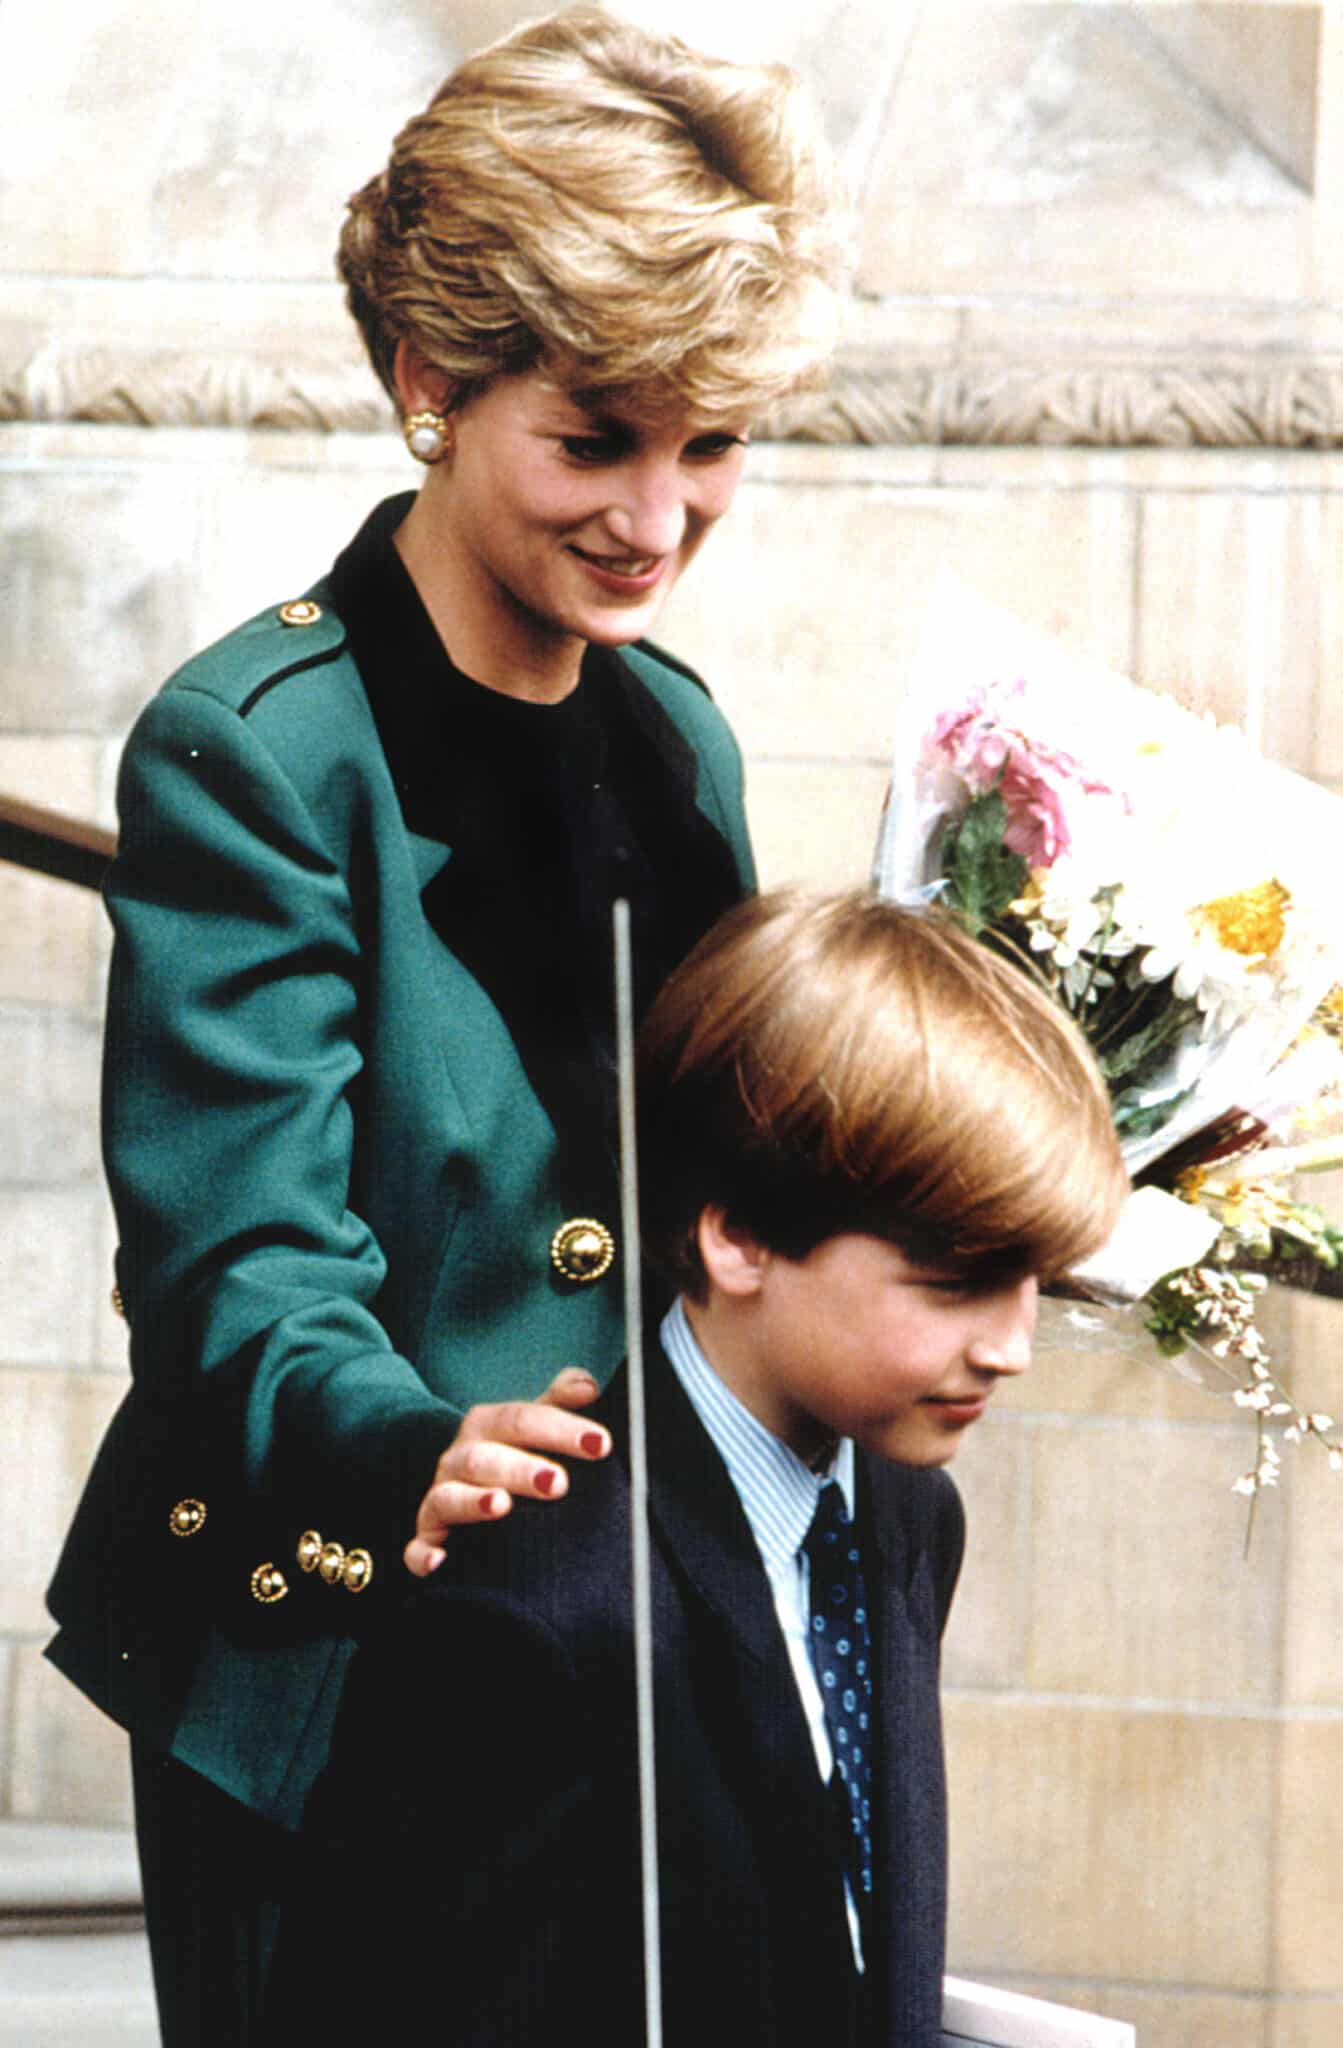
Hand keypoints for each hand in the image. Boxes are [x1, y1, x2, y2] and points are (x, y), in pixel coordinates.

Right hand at [403, 1367, 610, 1576]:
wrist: (467, 1488)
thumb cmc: (513, 1454)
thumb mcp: (534, 1424)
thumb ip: (559, 1403)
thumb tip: (588, 1386)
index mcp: (487, 1426)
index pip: (522, 1420)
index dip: (561, 1430)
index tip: (601, 1444)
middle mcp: (458, 1458)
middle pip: (486, 1458)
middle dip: (521, 1469)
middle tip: (560, 1483)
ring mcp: (439, 1498)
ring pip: (449, 1497)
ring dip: (474, 1502)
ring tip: (502, 1505)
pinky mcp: (427, 1538)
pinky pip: (416, 1548)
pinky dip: (423, 1554)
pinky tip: (440, 1559)